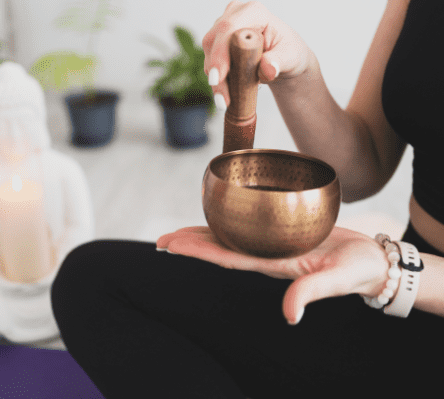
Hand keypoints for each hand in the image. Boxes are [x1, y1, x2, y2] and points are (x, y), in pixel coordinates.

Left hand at [156, 226, 388, 323]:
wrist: (370, 262)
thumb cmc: (357, 271)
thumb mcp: (336, 280)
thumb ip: (312, 292)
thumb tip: (289, 315)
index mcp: (274, 265)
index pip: (227, 258)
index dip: (198, 251)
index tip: (171, 246)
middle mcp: (267, 255)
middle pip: (221, 249)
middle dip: (191, 244)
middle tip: (162, 240)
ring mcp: (274, 245)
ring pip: (232, 238)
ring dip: (205, 235)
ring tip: (180, 232)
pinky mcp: (285, 234)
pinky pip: (251, 227)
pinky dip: (231, 222)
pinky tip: (222, 218)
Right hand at [203, 0, 316, 107]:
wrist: (283, 60)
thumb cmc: (289, 54)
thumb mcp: (291, 58)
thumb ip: (279, 61)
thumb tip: (267, 68)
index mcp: (254, 12)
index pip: (228, 28)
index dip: (220, 52)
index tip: (217, 77)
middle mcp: (235, 14)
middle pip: (213, 41)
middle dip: (215, 71)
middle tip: (222, 99)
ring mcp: (223, 27)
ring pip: (208, 53)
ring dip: (215, 80)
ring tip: (225, 102)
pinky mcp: (218, 42)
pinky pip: (210, 61)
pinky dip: (216, 80)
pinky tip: (223, 96)